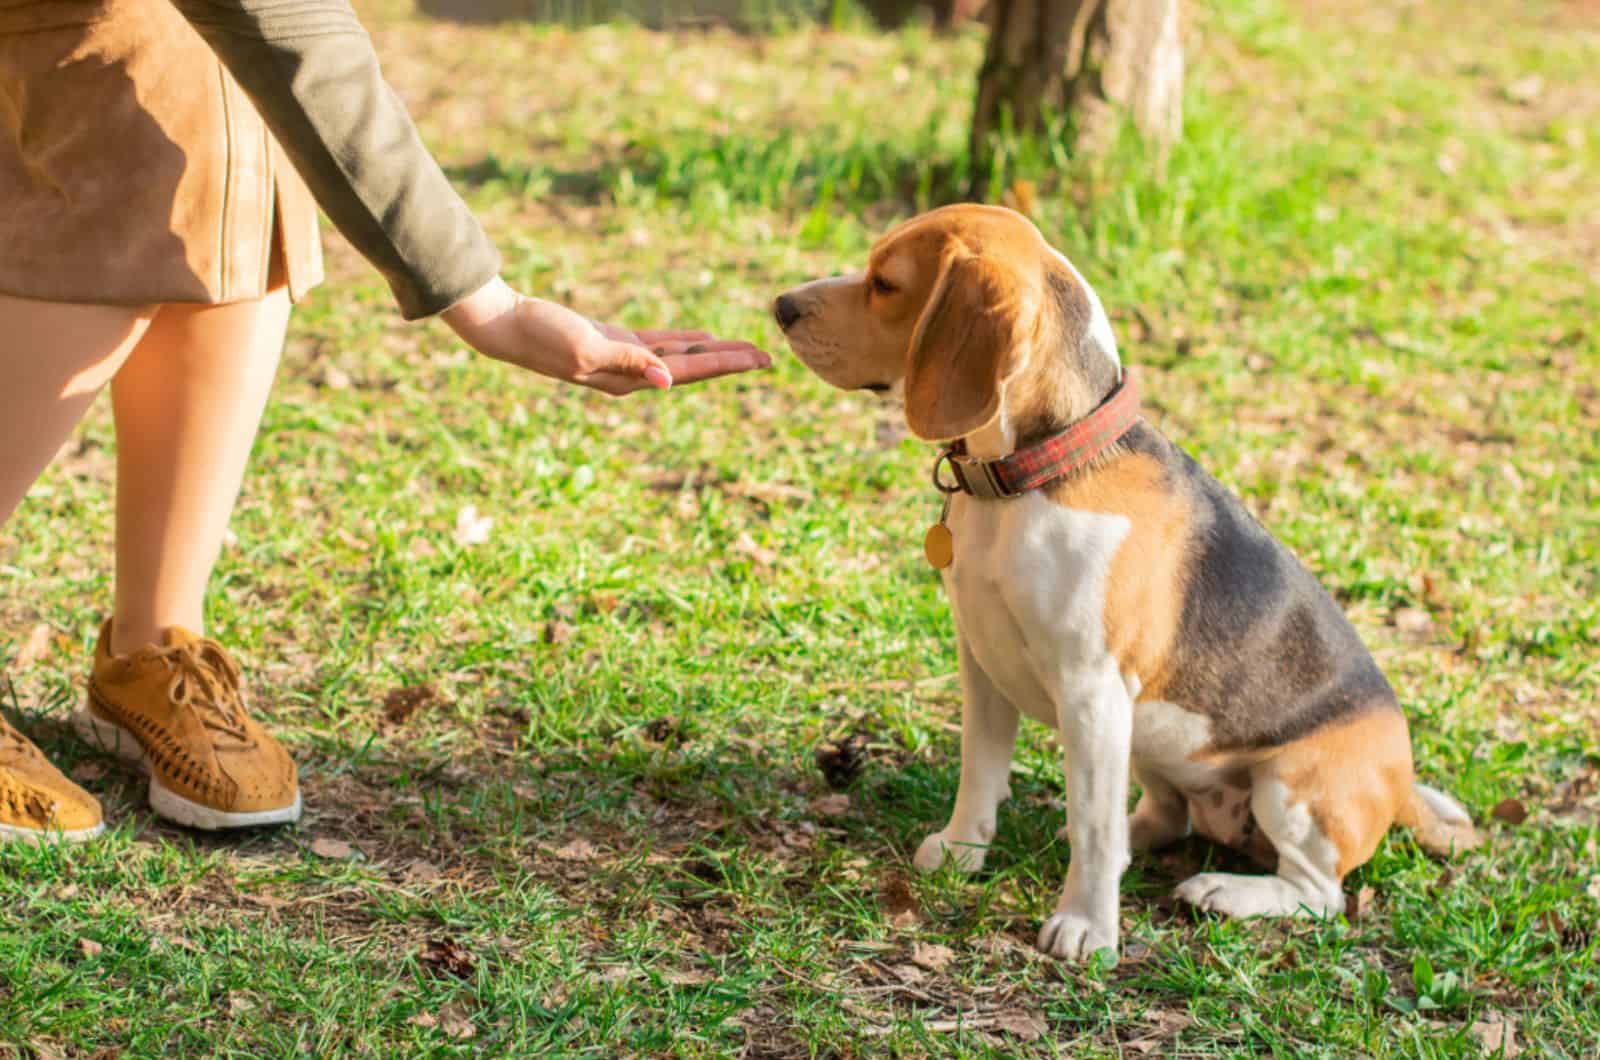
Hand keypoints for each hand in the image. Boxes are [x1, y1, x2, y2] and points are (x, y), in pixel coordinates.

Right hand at [442, 277, 769, 395]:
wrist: (505, 326)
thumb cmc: (541, 334)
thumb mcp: (586, 345)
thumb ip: (629, 361)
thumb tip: (670, 380)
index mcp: (629, 378)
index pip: (689, 371)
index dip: (726, 365)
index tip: (759, 360)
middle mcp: (631, 374)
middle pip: (692, 367)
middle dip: (729, 362)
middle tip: (766, 357)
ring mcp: (622, 359)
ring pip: (680, 356)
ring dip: (711, 353)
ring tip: (743, 350)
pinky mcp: (612, 342)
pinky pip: (659, 344)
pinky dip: (683, 341)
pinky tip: (700, 338)